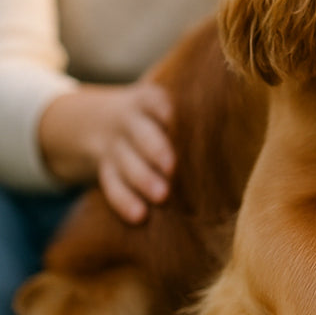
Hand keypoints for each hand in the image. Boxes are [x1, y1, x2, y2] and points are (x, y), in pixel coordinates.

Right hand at [40, 82, 176, 223]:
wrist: (92, 118)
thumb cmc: (147, 114)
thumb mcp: (156, 102)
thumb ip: (179, 116)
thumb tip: (223, 131)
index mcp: (148, 99)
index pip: (158, 102)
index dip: (168, 112)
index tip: (177, 122)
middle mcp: (130, 119)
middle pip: (142, 133)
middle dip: (157, 149)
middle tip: (172, 168)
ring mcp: (114, 142)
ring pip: (126, 160)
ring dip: (142, 178)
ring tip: (161, 197)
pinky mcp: (105, 164)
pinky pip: (112, 182)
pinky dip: (124, 198)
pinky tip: (138, 216)